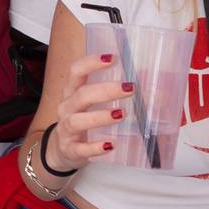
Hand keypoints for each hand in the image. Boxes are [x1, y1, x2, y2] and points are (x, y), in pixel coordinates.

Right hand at [34, 50, 134, 169]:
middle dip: (106, 90)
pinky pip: (81, 148)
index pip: (76, 72)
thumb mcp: (90, 104)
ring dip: (100, 117)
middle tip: (129, 89)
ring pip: (78, 120)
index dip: (91, 63)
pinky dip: (95, 147)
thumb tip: (147, 81)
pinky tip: (110, 144)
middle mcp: (66, 108)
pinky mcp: (70, 149)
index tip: (112, 58)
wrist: (61, 150)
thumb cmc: (82, 121)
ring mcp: (66, 129)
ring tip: (121, 114)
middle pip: (82, 95)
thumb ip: (109, 93)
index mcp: (72, 92)